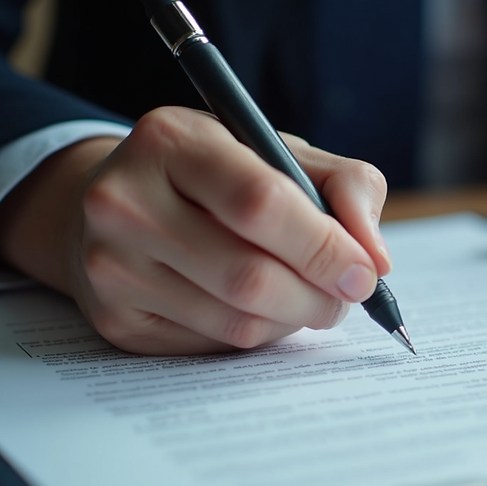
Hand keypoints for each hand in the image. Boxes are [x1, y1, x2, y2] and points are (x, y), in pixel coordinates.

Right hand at [0, 107, 390, 353]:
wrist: (117, 203)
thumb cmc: (221, 176)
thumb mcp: (281, 153)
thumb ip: (346, 186)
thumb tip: (375, 258)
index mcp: (172, 140)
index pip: (261, 203)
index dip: (324, 246)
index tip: (365, 272)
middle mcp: (125, 200)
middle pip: (249, 275)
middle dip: (318, 296)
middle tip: (346, 296)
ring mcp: (111, 264)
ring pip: (237, 320)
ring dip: (293, 318)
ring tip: (305, 297)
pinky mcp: (116, 318)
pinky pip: (215, 344)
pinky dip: (257, 333)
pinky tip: (258, 307)